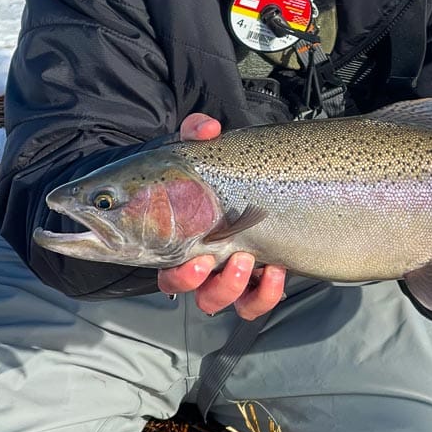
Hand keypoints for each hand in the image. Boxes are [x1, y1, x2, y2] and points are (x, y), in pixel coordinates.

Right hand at [156, 112, 285, 319]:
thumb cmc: (208, 172)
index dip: (173, 272)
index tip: (189, 257)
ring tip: (245, 260)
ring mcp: (224, 271)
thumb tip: (208, 129)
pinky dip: (263, 295)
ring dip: (228, 287)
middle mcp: (196, 258)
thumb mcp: (200, 148)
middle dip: (192, 279)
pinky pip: (253, 302)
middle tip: (208, 259)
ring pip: (215, 300)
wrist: (236, 181)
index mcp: (175, 235)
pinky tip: (275, 271)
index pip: (156, 262)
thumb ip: (198, 132)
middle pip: (183, 287)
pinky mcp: (254, 278)